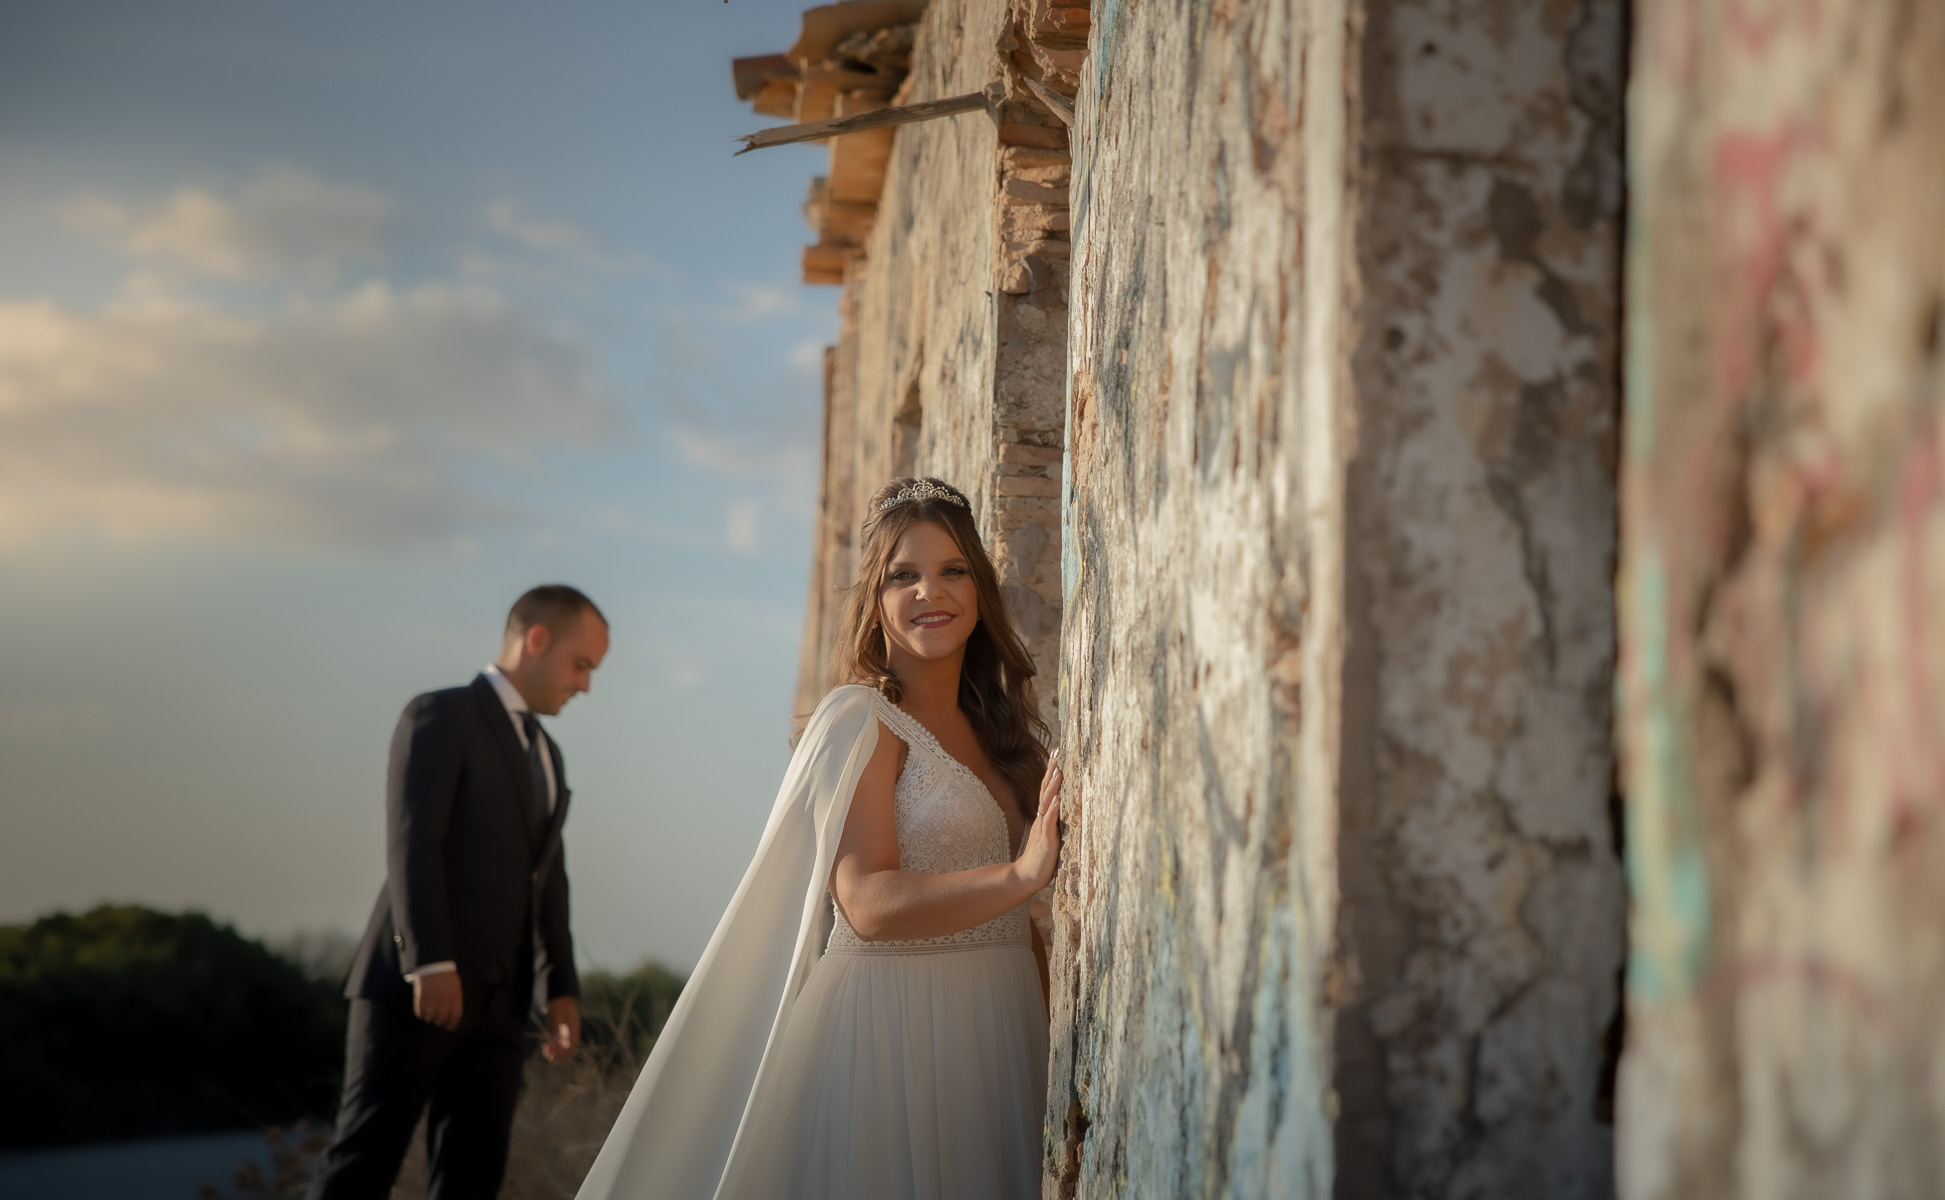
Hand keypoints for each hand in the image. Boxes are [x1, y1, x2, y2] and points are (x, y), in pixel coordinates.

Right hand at [412, 971, 462, 1030]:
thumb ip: (455, 1001)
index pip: (456, 1015)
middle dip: (440, 1022)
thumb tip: (452, 1017)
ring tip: (431, 1017)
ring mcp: (432, 997)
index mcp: (455, 995)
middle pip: (442, 1018)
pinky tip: (423, 1014)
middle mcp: (444, 998)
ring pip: (431, 1016)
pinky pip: (420, 1011)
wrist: (434, 964)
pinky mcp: (421, 995)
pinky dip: (421, 1015)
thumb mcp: (456, 987)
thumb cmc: (447, 978)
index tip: (450, 1027)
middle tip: (439, 1021)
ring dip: (430, 1019)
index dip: (453, 1024)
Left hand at [542, 996, 580, 1061]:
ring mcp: (566, 1033)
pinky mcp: (559, 1033)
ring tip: (545, 1052)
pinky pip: (557, 1043)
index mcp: (574, 1028)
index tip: (556, 1055)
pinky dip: (552, 1047)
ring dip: (555, 1052)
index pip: (573, 1044)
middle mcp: (571, 1032)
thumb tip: (559, 1041)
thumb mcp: (558, 1015)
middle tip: (549, 1056)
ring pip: (562, 1047)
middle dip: (559, 1054)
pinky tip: (545, 1047)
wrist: (560, 998)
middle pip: (568, 1048)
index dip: (566, 1052)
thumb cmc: (559, 1005)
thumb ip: (558, 1028)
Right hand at [1013, 749, 1062, 893]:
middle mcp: (1042, 817)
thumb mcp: (1051, 834)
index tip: (1057, 751)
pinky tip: (1057, 799)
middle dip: (1052, 770)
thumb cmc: (1042, 857)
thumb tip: (1065, 806)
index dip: (1052, 770)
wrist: (1027, 876)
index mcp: (1044, 815)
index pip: (1048, 788)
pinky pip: (1049, 822)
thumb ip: (1055, 820)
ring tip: (1058, 770)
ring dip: (1052, 786)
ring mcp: (1043, 828)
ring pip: (1046, 802)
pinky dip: (1053, 810)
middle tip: (1057, 751)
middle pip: (1045, 789)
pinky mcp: (1046, 840)